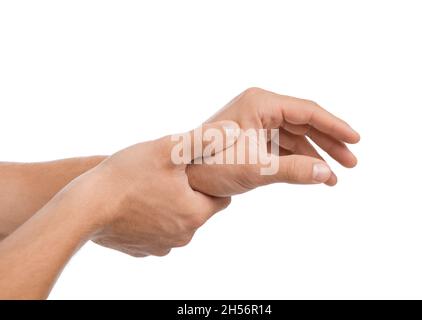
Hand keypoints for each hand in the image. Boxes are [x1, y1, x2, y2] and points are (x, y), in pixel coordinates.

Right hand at [83, 121, 239, 256]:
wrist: (84, 207)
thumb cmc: (127, 175)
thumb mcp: (169, 149)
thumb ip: (205, 138)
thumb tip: (235, 131)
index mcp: (195, 213)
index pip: (221, 198)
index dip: (211, 181)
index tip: (197, 169)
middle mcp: (183, 236)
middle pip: (198, 209)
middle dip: (189, 192)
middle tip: (171, 174)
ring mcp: (161, 246)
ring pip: (177, 220)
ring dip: (170, 205)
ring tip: (152, 186)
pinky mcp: (141, 250)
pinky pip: (156, 231)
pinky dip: (152, 219)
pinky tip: (138, 202)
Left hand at [187, 87, 359, 196]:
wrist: (182, 176)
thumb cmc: (210, 166)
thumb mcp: (255, 168)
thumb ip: (293, 170)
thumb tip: (329, 173)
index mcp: (261, 102)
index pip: (307, 111)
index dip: (334, 126)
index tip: (356, 141)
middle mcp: (261, 106)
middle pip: (305, 122)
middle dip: (329, 143)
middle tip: (352, 162)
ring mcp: (257, 121)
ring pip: (296, 135)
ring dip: (316, 154)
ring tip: (336, 176)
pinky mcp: (254, 136)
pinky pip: (284, 145)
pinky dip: (299, 159)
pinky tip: (314, 175)